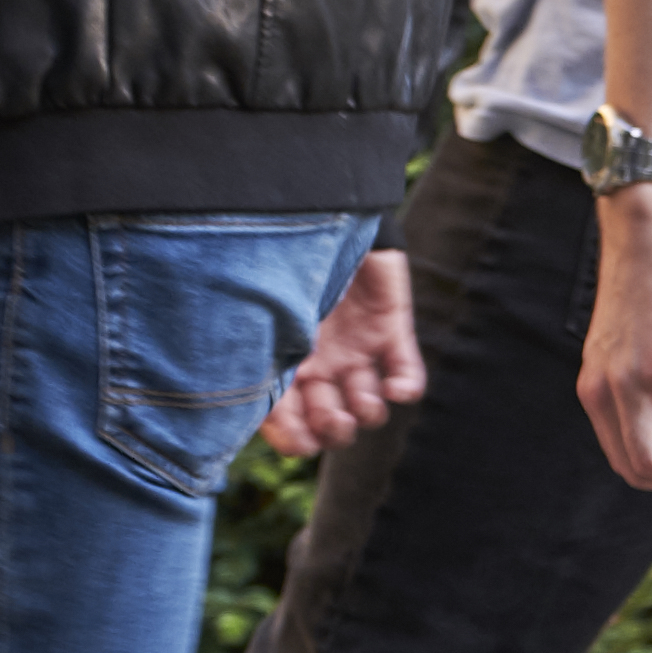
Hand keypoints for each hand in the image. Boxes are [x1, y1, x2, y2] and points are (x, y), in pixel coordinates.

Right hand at [263, 247, 424, 456]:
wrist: (316, 211)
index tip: (303, 439)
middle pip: (332, 424)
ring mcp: (356, 350)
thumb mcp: (259, 318)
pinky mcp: (390, 331)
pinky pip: (407, 375)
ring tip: (366, 397)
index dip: (296, 441)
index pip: (289, 425)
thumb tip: (244, 414)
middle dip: (334, 429)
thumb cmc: (275, 264)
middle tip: (334, 415)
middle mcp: (319, 366)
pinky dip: (405, 389)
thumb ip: (254, 364)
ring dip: (368, 413)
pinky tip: (397, 388)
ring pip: (369, 409)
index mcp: (281, 367)